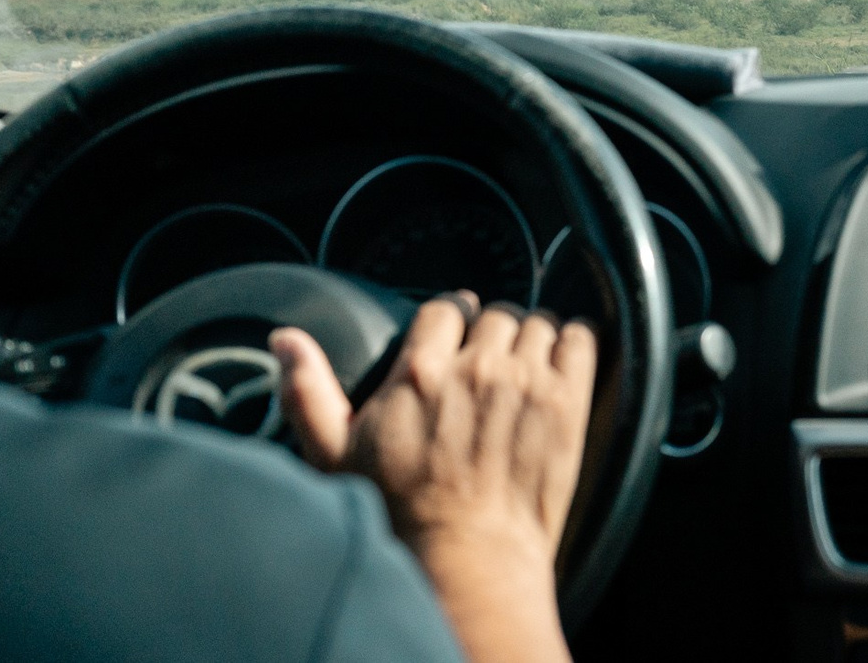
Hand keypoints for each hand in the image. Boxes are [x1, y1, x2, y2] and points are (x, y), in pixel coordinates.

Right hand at [272, 293, 594, 662]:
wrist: (465, 560)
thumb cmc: (397, 514)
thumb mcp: (334, 454)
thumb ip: (309, 391)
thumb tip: (286, 340)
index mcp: (420, 372)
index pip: (447, 307)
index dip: (452, 319)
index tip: (456, 335)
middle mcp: (477, 368)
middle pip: (497, 314)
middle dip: (492, 334)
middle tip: (488, 364)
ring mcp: (527, 382)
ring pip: (539, 322)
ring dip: (533, 339)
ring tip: (525, 367)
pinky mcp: (567, 402)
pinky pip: (581, 340)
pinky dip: (573, 343)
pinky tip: (562, 361)